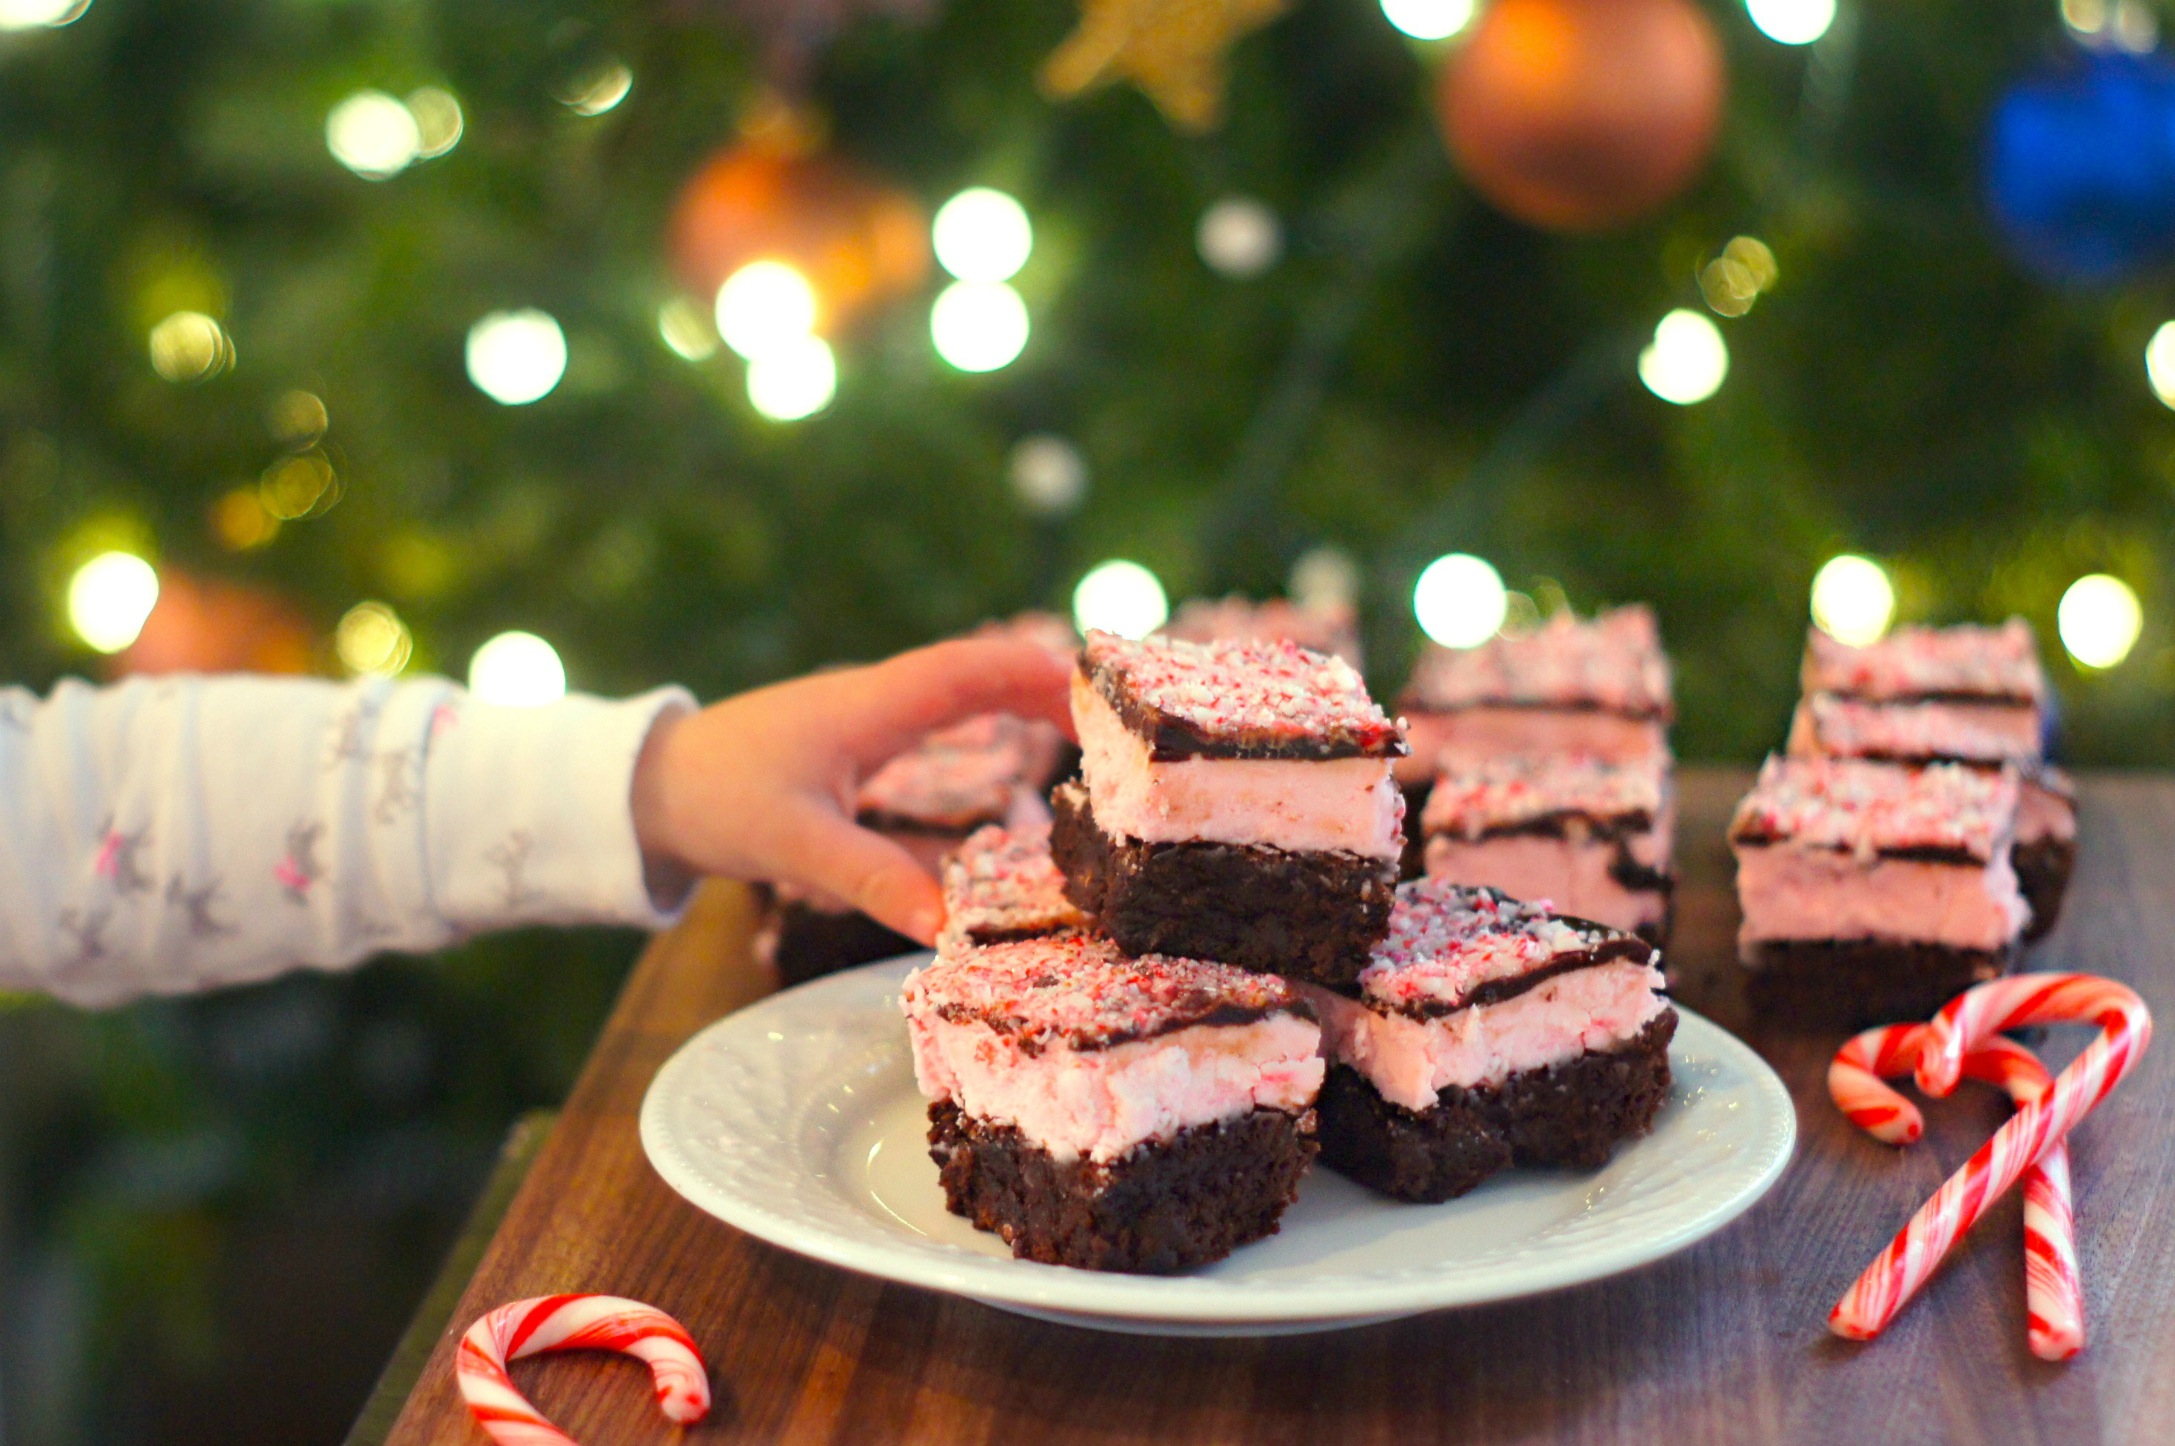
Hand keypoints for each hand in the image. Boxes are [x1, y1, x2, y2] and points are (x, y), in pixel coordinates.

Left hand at [629, 638, 1072, 944]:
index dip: (1035, 673)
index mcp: (867, 706)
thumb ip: (871, 881)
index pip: (968, 670)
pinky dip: (984, 726)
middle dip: (1047, 683)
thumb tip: (946, 928)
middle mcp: (875, 699)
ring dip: (1019, 701)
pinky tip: (1011, 756)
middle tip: (1116, 718)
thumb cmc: (714, 800)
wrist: (645, 787)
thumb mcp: (793, 845)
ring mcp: (865, 718)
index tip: (1098, 690)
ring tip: (1085, 731)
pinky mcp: (856, 744)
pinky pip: (936, 720)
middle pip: (977, 673)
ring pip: (959, 692)